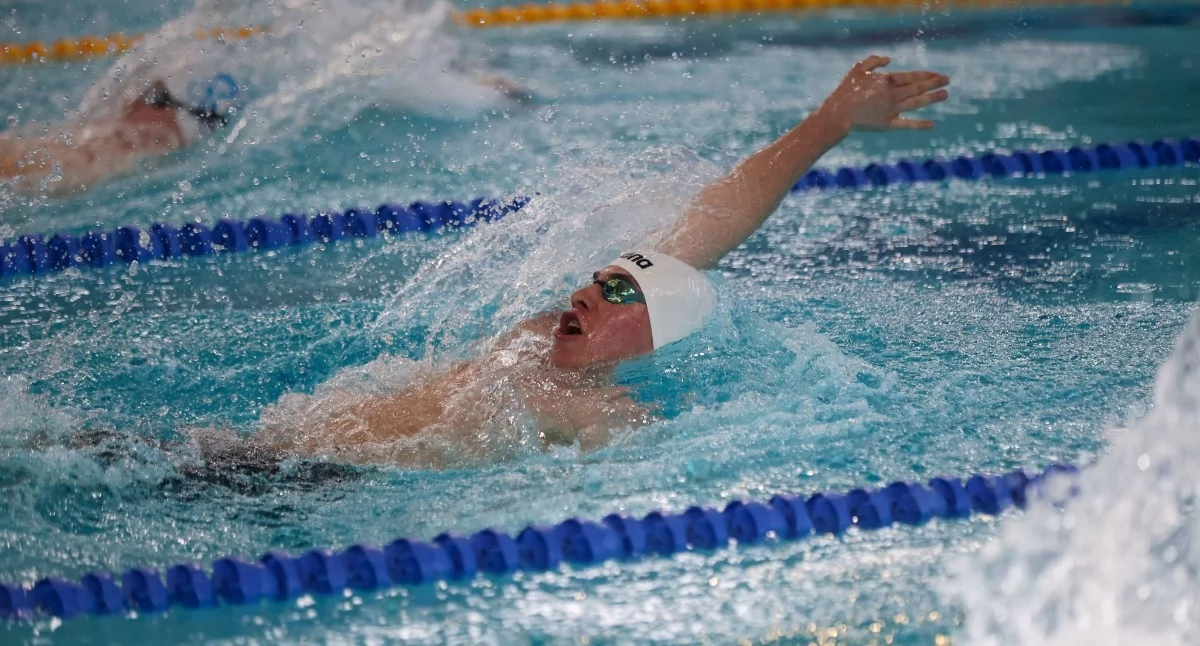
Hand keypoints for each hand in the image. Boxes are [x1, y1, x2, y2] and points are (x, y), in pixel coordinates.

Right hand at [819, 55, 949, 132]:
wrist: (838, 114)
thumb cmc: (846, 91)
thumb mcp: (858, 69)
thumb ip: (874, 61)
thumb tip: (890, 59)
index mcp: (886, 81)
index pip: (912, 76)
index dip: (927, 75)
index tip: (938, 74)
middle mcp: (892, 95)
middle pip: (918, 88)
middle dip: (934, 83)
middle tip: (948, 80)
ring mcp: (891, 110)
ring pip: (916, 103)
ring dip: (932, 99)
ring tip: (945, 95)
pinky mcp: (887, 124)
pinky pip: (907, 124)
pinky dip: (919, 124)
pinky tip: (932, 124)